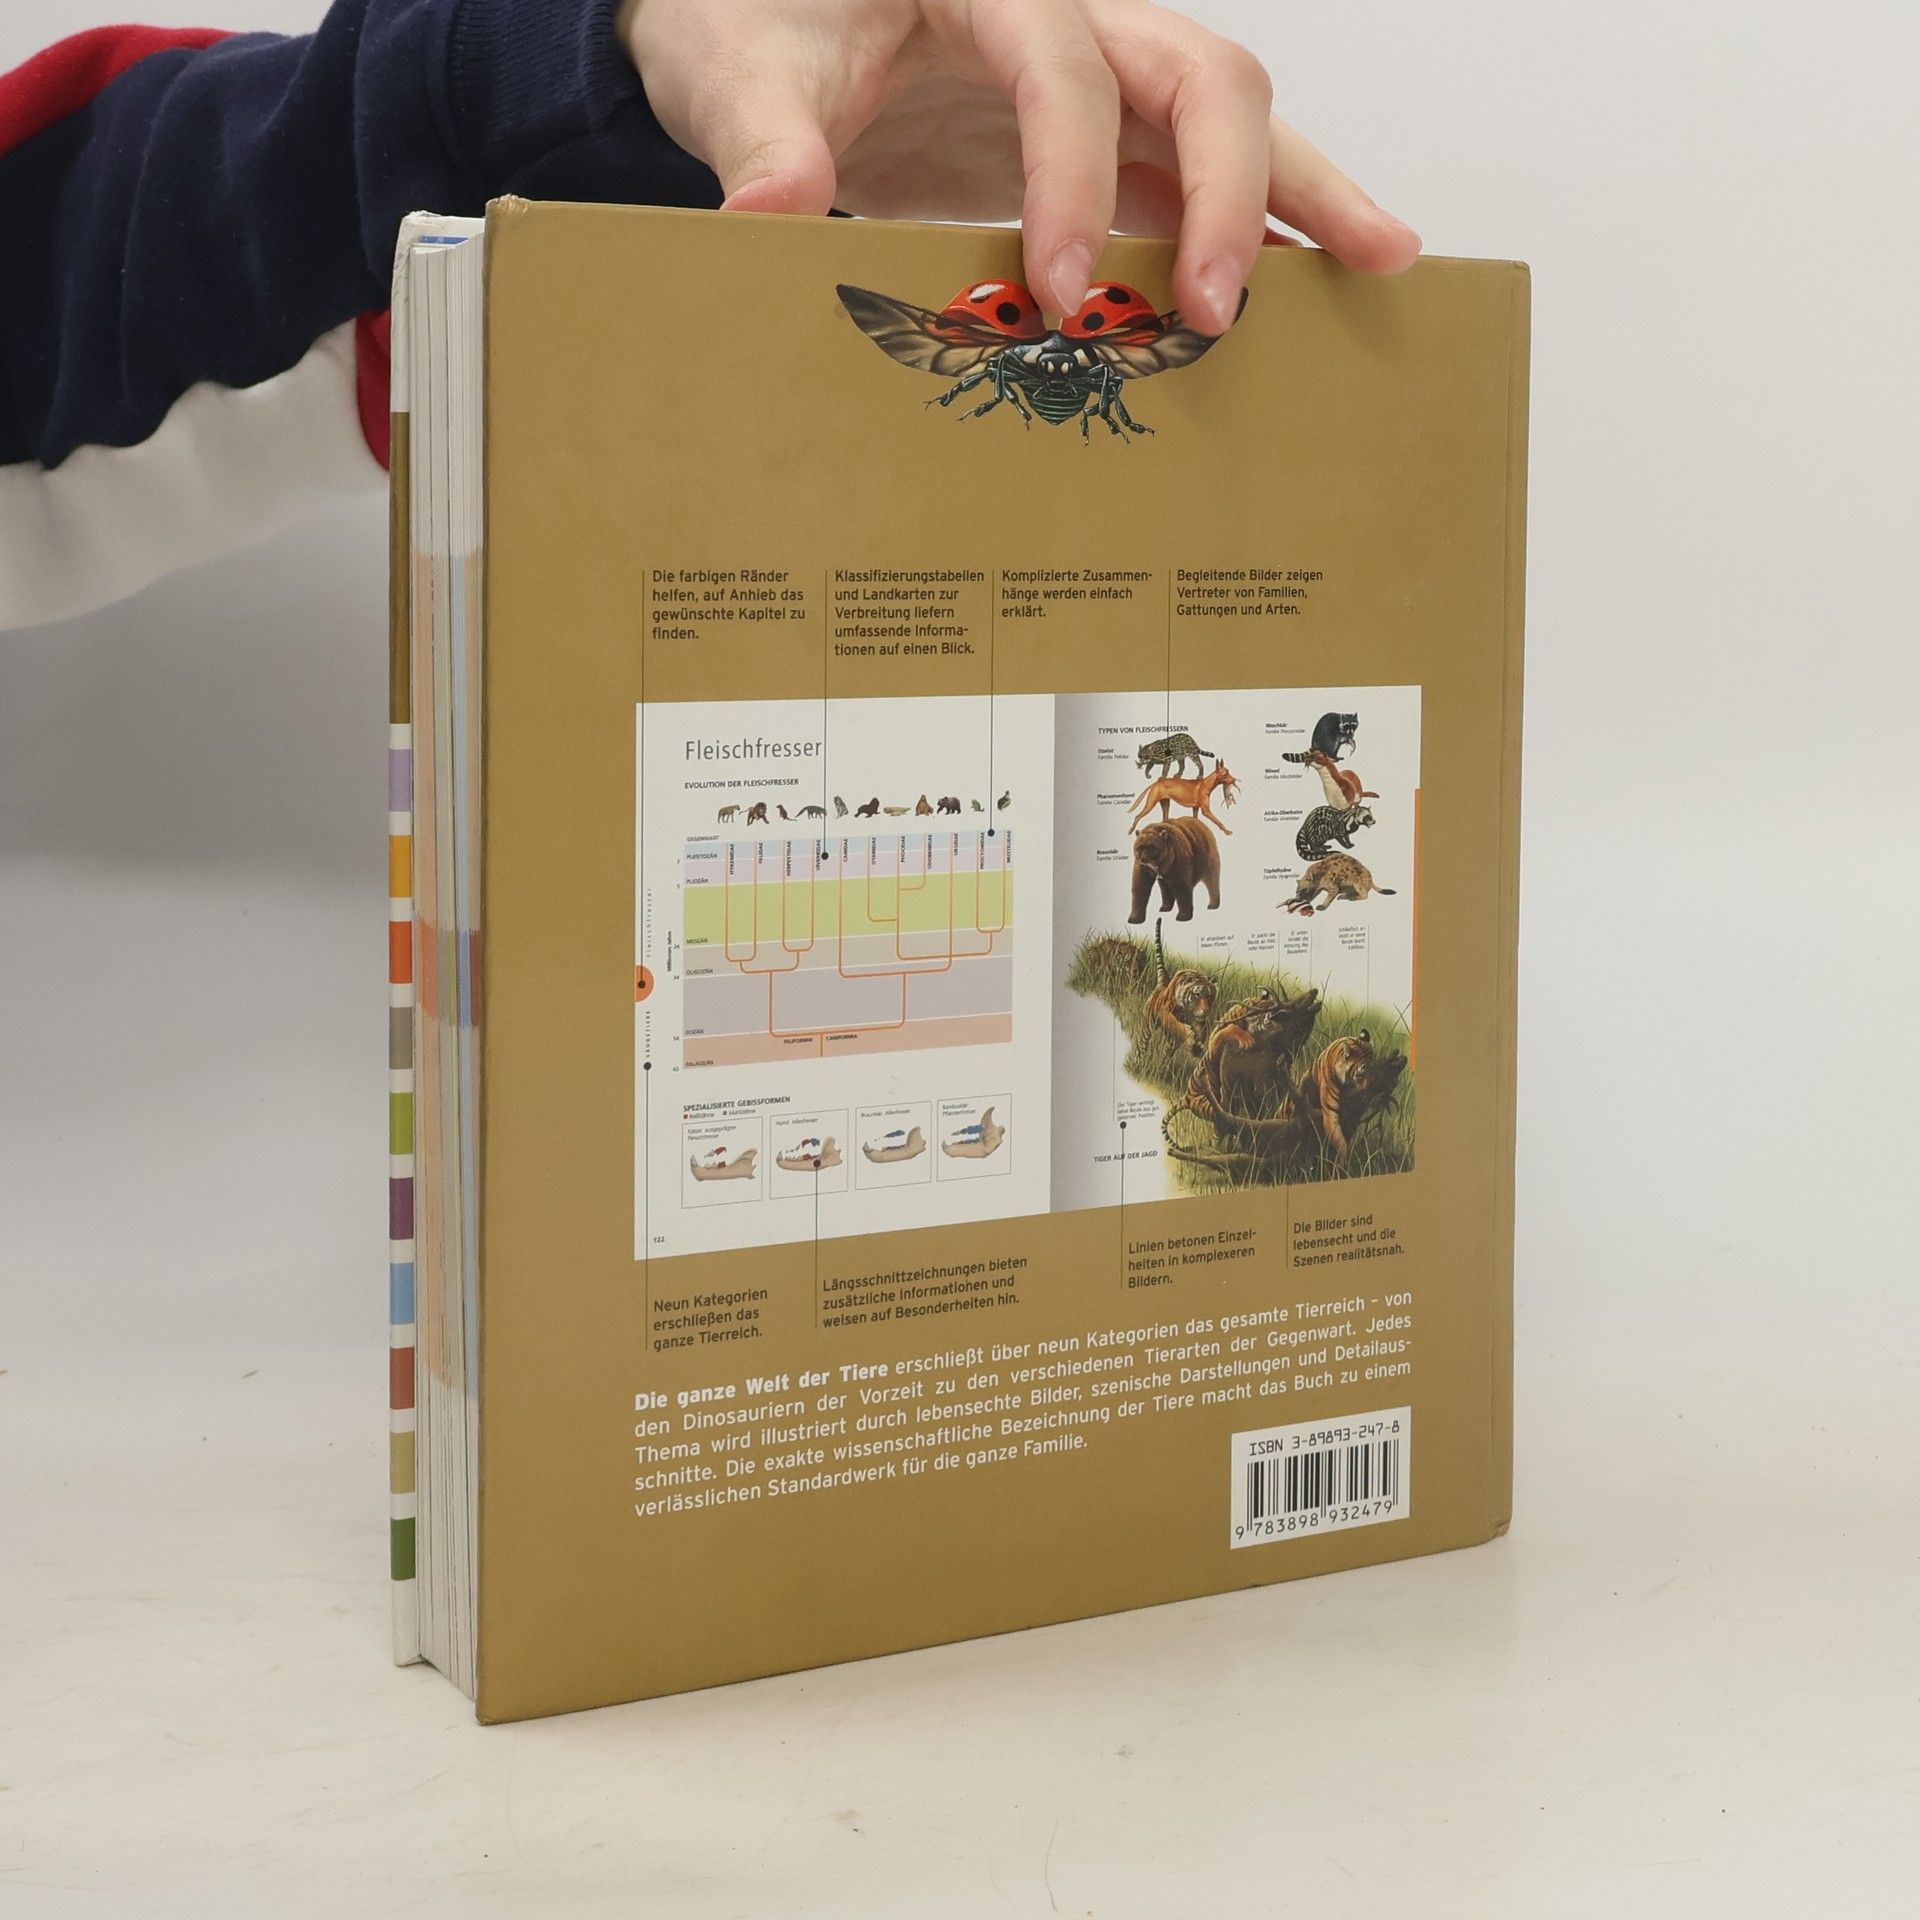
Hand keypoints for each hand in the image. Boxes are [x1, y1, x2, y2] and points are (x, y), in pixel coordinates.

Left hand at [617, 0, 1419, 333]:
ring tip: (1380, 263)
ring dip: (1301, 195)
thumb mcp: (734, 66)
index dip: (1073, 177)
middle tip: (1217, 309)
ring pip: (1231, 118)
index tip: (1057, 286)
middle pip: (1199, 72)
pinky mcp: (1104, 145)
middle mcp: (1073, 17)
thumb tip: (770, 213)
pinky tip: (1317, 281)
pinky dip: (1262, 226)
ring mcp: (1102, 80)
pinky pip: (1200, 176)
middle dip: (1224, 192)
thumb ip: (760, 135)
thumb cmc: (751, 20)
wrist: (760, 26)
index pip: (1066, 67)